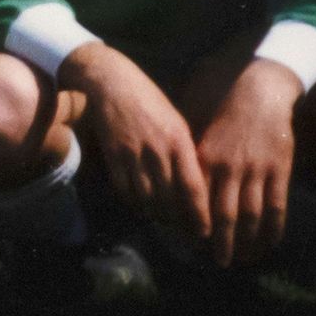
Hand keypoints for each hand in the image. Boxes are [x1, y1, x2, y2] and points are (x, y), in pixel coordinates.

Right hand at [63, 44, 211, 236]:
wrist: (109, 81)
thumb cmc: (147, 98)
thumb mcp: (175, 120)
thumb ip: (185, 150)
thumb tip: (195, 181)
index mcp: (179, 141)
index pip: (193, 187)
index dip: (199, 214)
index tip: (205, 232)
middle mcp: (157, 151)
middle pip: (170, 199)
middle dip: (179, 221)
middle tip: (186, 235)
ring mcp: (132, 153)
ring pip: (147, 198)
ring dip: (157, 215)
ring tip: (165, 223)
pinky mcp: (112, 154)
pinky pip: (125, 189)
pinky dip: (134, 203)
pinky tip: (141, 207)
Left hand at [195, 57, 300, 267]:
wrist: (257, 94)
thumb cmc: (222, 115)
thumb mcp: (196, 133)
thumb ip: (188, 161)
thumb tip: (170, 187)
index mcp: (204, 159)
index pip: (197, 201)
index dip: (195, 224)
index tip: (192, 243)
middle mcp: (229, 168)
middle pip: (224, 215)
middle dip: (222, 242)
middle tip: (220, 262)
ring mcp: (256, 170)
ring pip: (252, 215)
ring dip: (248, 242)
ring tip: (244, 259)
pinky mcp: (279, 170)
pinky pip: (277, 207)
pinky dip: (274, 229)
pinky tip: (270, 245)